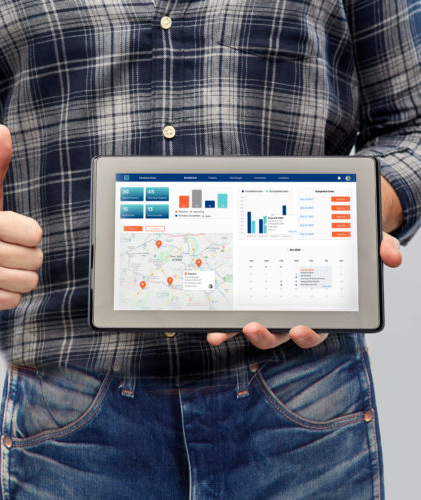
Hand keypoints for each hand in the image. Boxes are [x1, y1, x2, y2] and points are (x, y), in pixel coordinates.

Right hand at [0, 125, 42, 312]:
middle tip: (8, 249)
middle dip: (26, 254)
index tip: (13, 231)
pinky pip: (14, 299)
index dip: (28, 233)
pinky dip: (8, 292)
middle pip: (35, 259)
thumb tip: (3, 131)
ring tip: (2, 265)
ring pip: (28, 281)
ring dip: (19, 274)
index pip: (35, 234)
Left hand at [207, 231, 401, 348]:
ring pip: (255, 326)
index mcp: (320, 307)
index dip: (308, 334)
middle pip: (279, 333)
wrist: (318, 232)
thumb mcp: (360, 242)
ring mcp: (269, 306)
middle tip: (256, 327)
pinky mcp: (250, 297)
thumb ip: (377, 246)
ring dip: (240, 330)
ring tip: (229, 327)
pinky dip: (224, 321)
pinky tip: (212, 324)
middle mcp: (293, 312)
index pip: (316, 327)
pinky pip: (236, 312)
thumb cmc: (340, 243)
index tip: (300, 328)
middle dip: (267, 335)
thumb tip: (392, 256)